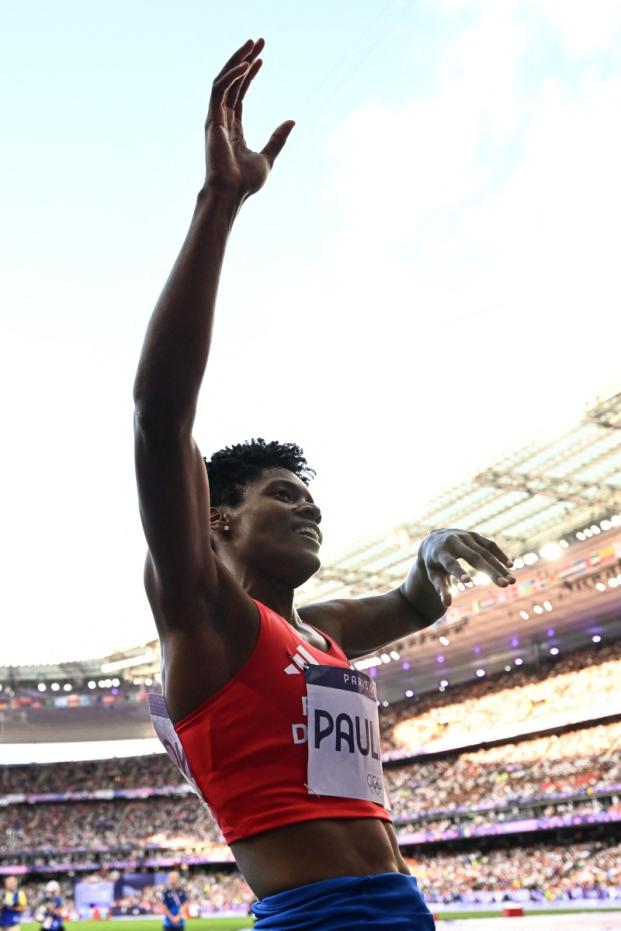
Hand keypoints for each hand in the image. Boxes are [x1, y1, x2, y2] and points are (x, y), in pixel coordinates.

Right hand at [204, 38, 294, 197]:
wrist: (231, 193)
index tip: (261, 58)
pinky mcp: (212, 120)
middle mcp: (221, 120)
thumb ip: (277, 139)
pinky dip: (232, 76)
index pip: (239, 93)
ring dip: (237, 60)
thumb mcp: (268, 157)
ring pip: (223, 80)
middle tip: (257, 41)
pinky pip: (220, 90)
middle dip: (243, 59)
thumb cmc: (245, 182)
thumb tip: (292, 121)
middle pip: (231, 81)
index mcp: (232, 128)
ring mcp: (215, 119)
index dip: (249, 75)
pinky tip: (248, 65)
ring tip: (252, 44)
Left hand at [418, 528, 514, 607]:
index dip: (459, 572)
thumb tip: (446, 605)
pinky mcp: (474, 535)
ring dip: (499, 566)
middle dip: (490, 571)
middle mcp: (453, 541)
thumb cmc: (434, 563)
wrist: (434, 539)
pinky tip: (510, 566)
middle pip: (474, 557)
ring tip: (512, 581)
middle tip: (505, 585)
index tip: (468, 582)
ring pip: (485, 552)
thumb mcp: (433, 575)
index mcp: (440, 553)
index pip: (450, 563)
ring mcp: (465, 536)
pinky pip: (490, 544)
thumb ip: (440, 588)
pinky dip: (500, 554)